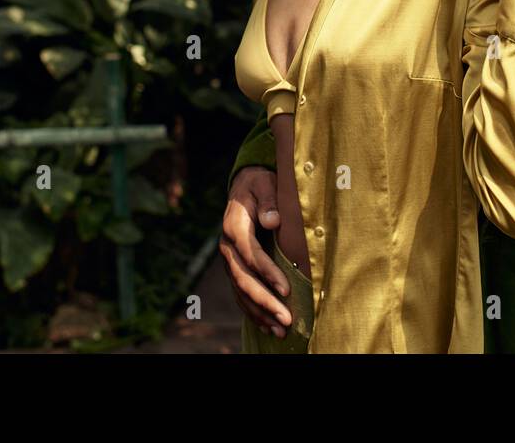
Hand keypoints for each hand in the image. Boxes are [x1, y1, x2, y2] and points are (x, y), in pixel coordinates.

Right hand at [219, 166, 292, 336]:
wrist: (244, 187)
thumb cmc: (259, 185)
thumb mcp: (264, 183)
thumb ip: (269, 201)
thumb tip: (272, 221)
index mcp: (234, 227)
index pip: (251, 255)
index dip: (268, 273)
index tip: (286, 290)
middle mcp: (227, 247)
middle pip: (243, 280)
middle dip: (264, 301)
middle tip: (286, 319)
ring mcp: (229, 260)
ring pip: (241, 292)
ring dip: (260, 313)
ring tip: (280, 331)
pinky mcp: (235, 268)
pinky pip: (241, 294)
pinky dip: (253, 312)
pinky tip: (268, 326)